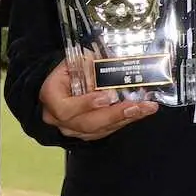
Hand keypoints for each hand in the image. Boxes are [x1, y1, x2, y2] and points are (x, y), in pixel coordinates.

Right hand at [39, 59, 156, 140]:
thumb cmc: (66, 70)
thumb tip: (109, 64)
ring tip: (145, 108)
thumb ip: (87, 65)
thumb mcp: (73, 61)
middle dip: (115, 114)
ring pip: (100, 129)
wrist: (58, 85)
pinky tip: (139, 113)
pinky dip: (124, 121)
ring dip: (125, 119)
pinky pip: (107, 131)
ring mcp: (73, 130)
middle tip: (135, 106)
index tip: (106, 97)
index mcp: (51, 97)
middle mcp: (59, 119)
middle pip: (88, 123)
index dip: (86, 104)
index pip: (66, 108)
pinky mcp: (87, 134)